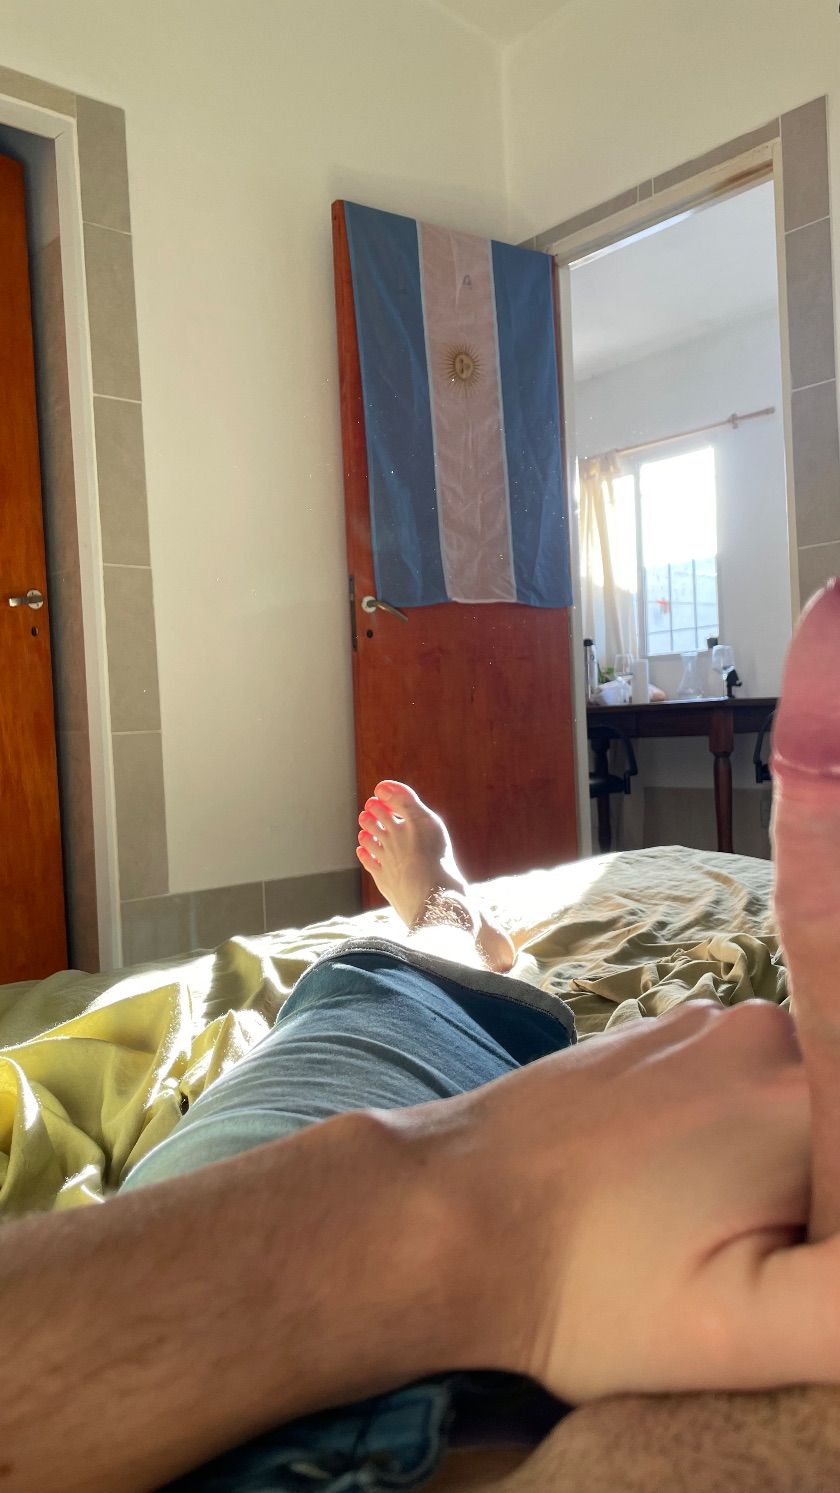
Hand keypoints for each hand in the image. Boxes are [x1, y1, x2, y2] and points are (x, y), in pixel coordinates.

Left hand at [394, 994, 835, 1403]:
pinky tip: (669, 1197)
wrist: (442, 1215)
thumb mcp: (745, 1327)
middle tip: (737, 1262)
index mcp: (805, 1090)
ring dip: (776, 1175)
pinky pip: (738, 1088)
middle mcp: (765, 1030)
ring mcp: (702, 1023)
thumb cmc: (586, 1284)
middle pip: (839, 1129)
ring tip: (697, 1236)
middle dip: (818, 1203)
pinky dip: (731, 1143)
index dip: (833, 1229)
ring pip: (795, 1109)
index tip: (788, 1265)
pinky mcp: (658, 1038)